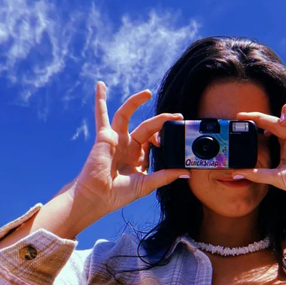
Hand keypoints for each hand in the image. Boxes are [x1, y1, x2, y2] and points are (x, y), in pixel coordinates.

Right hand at [68, 82, 188, 217]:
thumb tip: (186, 173)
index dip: (165, 138)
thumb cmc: (118, 194)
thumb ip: (165, 176)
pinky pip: (101, 115)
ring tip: (148, 92)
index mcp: (138, 156)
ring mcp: (116, 139)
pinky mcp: (104, 137)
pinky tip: (100, 86)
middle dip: (162, 121)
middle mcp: (128, 145)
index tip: (178, 138)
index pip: (155, 140)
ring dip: (136, 101)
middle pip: (147, 127)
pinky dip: (100, 100)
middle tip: (177, 117)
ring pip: (127, 114)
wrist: (98, 198)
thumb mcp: (147, 184)